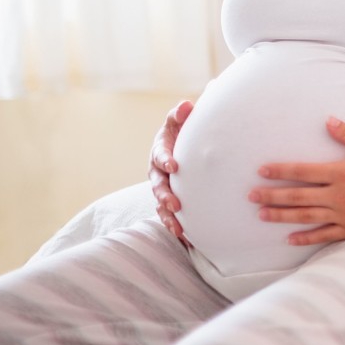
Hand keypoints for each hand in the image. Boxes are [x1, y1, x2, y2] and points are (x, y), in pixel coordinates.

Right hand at [149, 100, 193, 247]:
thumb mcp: (179, 120)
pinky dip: (176, 226)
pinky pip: (169, 215)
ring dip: (168, 216)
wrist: (183, 145)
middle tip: (175, 204)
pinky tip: (186, 239)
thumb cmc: (182, 131)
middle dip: (165, 195)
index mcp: (160, 150)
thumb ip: (180, 113)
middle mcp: (157, 171)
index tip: (174, 165)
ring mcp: (162, 187)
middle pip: (158, 185)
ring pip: (161, 204)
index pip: (160, 155)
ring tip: (179, 229)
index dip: (165, 159)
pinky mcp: (169, 200)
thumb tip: (187, 105)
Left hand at [250, 117, 344, 246]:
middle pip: (298, 196)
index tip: (261, 171)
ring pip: (306, 216)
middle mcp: (340, 196)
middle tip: (250, 196)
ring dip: (282, 216)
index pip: (303, 172)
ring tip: (262, 215)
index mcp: (343, 173)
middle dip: (271, 196)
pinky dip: (305, 238)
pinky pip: (324, 235)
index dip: (280, 171)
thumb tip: (327, 121)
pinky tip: (289, 238)